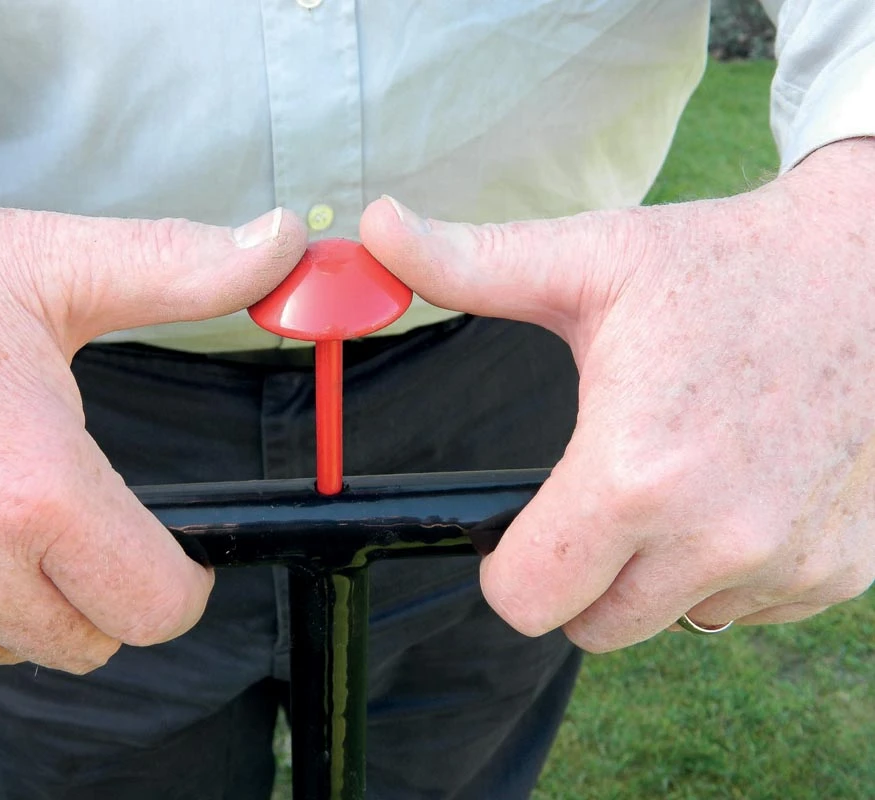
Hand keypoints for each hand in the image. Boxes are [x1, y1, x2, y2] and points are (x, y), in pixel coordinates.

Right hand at [0, 193, 305, 671]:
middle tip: (77, 516)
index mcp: (32, 488)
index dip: (182, 585)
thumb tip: (280, 246)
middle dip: (104, 589)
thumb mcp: (46, 265)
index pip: (154, 607)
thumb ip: (179, 270)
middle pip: (89, 641)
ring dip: (21, 596)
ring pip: (8, 646)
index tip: (178, 562)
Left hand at [361, 138, 874, 651]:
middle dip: (577, 574)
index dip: (506, 570)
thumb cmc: (723, 265)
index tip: (516, 532)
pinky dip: (725, 568)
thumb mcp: (589, 260)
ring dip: (655, 571)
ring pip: (669, 618)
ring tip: (680, 474)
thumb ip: (469, 263)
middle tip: (599, 494)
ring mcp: (787, 564)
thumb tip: (373, 226)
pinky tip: (741, 487)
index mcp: (636, 473)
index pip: (528, 600)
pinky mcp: (840, 574)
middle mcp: (719, 538)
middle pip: (593, 626)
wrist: (873, 270)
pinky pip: (743, 607)